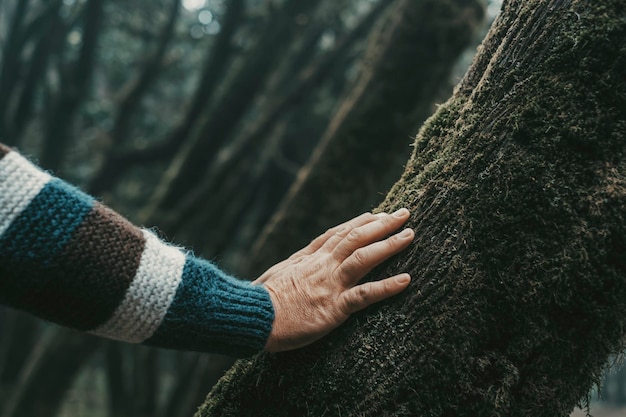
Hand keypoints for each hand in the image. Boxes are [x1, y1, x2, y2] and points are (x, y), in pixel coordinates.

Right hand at [253, 209, 413, 351]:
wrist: (254, 315)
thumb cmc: (261, 299)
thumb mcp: (278, 272)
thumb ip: (296, 263)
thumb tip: (303, 257)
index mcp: (308, 258)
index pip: (338, 233)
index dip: (359, 222)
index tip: (375, 213)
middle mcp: (322, 265)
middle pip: (355, 237)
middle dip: (381, 224)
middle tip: (403, 213)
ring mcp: (330, 284)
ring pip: (364, 258)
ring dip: (389, 244)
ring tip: (410, 235)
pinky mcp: (334, 307)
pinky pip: (365, 295)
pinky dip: (387, 287)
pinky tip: (406, 279)